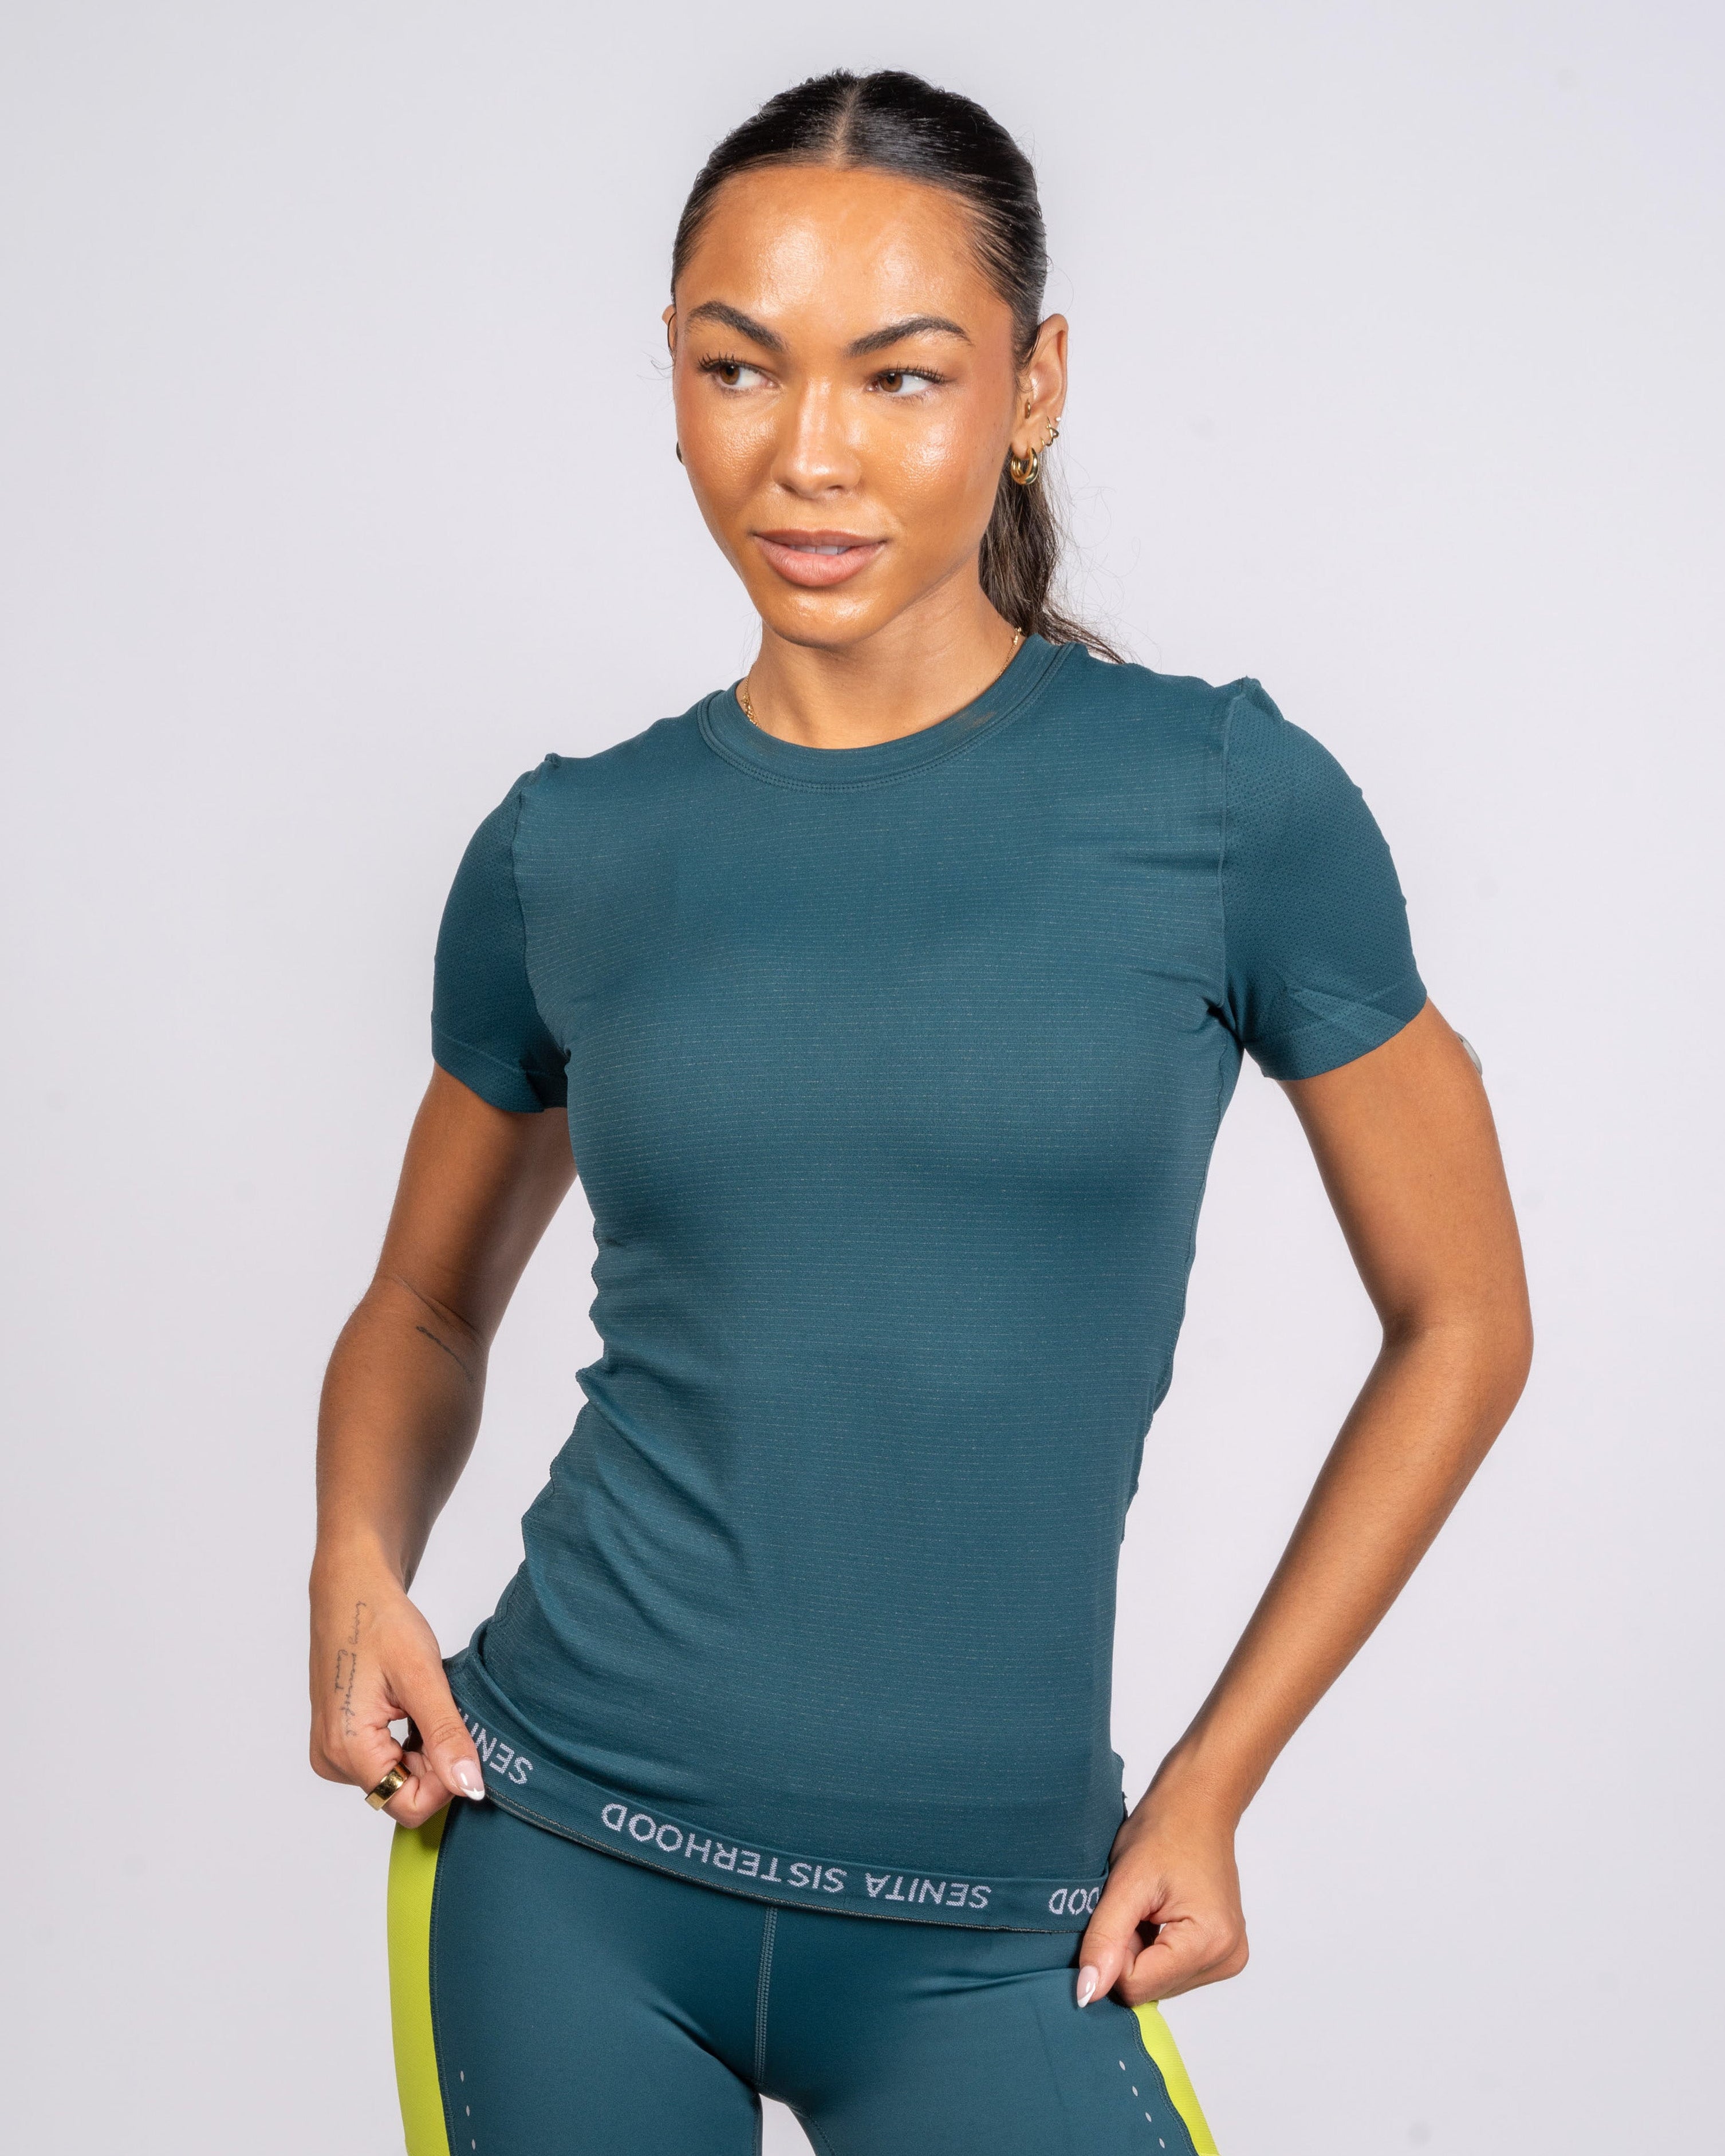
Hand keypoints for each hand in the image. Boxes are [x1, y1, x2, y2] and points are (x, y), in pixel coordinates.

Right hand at [308, 1564, 485, 1826]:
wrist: (351, 1590)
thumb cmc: (380, 1621)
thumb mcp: (422, 1676)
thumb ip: (446, 1736)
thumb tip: (470, 1788)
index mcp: (346, 1749)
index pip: (407, 1806)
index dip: (443, 1781)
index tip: (457, 1735)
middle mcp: (332, 1760)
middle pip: (401, 1795)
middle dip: (433, 1761)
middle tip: (440, 1709)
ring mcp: (333, 1752)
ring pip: (397, 1779)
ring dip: (422, 1750)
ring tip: (421, 1702)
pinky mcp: (341, 1742)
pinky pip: (385, 1762)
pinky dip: (408, 1742)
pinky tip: (410, 1707)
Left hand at [1074, 1783, 1248, 2006]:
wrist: (1197, 1805)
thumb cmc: (1166, 1829)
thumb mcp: (1125, 1881)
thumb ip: (1105, 1939)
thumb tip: (1086, 1994)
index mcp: (1210, 1942)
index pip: (1137, 1986)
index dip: (1112, 1952)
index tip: (1119, 1911)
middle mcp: (1227, 1958)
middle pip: (1149, 1988)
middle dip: (1128, 1952)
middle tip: (1133, 1906)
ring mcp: (1228, 1958)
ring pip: (1158, 1982)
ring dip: (1140, 1950)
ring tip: (1147, 1907)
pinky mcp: (1221, 1953)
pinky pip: (1172, 1971)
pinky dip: (1154, 1948)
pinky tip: (1158, 1914)